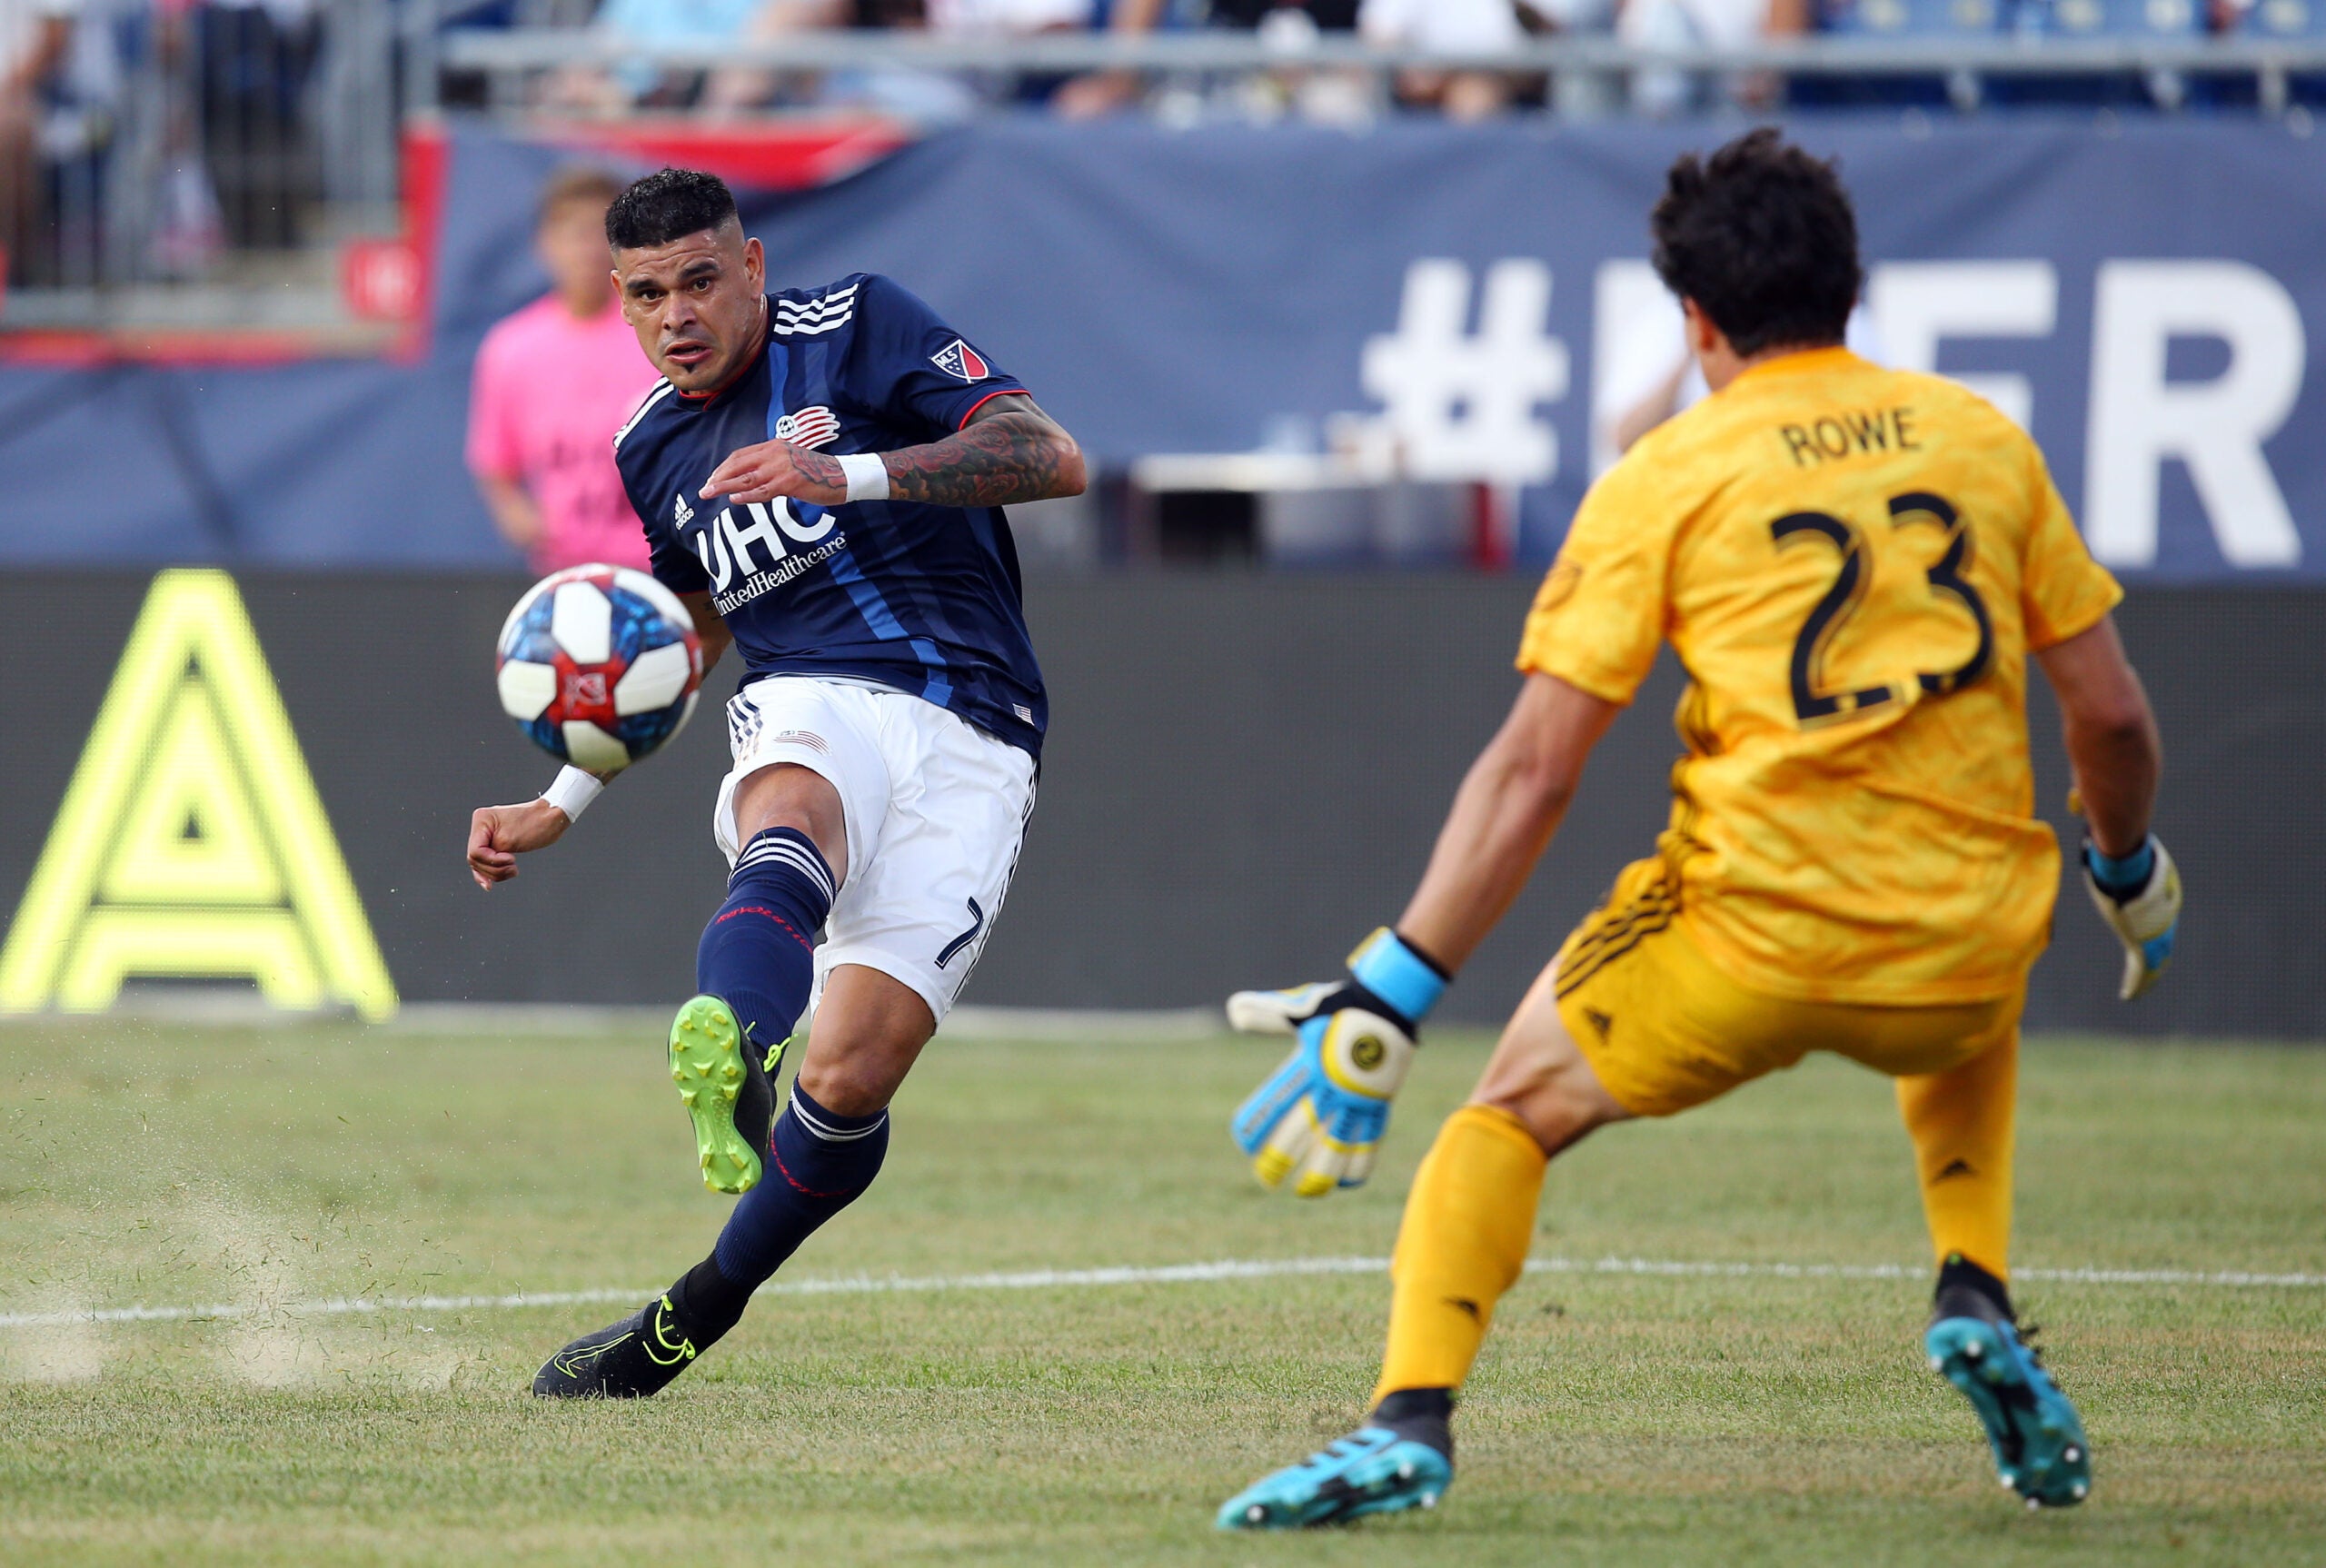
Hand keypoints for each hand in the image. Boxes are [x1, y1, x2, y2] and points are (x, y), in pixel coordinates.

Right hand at [467, 798, 571, 889]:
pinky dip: (493, 871)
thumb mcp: (509, 841)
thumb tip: (482, 868)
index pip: (475, 851)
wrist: (552, 817)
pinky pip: (487, 862)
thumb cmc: (535, 824)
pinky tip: (492, 883)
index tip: (511, 859)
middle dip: (495, 869)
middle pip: (476, 859)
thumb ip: (492, 854)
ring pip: (481, 863)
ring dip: (496, 873)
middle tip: (514, 869)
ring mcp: (487, 835)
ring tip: (514, 871)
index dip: (492, 860)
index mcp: (482, 820)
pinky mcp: (495, 843)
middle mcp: (481, 826)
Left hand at [700, 438, 846, 507]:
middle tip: (704, 489)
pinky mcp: (790, 482)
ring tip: (708, 493)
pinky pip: (763, 491)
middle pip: (738, 465)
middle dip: (718, 477)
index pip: (740, 455)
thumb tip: (750, 478)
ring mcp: (782, 468)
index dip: (723, 467)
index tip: (713, 479)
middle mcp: (775, 453)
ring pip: (746, 478)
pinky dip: (747, 495)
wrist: (842, 475)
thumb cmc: (817, 472)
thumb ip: (771, 465)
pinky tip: (734, 499)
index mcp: (774, 446)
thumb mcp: (791, 461)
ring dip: (724, 486)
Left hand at [1228, 978, 1419, 1195]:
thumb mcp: (1300, 1007)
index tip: (1245, 1145)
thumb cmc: (1340, 1004)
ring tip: (1307, 1191)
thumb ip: (1266, 1013)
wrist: (1391, 1001)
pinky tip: (1346, 1181)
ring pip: (1339, 1146)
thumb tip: (1233, 1011)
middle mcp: (1332, 1087)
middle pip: (1303, 1132)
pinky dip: (1359, 1165)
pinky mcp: (1380, 1105)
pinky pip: (1371, 1142)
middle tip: (1266, 1179)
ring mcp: (1358, 1099)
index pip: (1277, 1102)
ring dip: (1321, 1174)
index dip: (1259, 1125)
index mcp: (1309, 1064)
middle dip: (1282, 1159)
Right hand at [2082, 834, 2180, 999]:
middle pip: (2160, 944)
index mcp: (2162, 900)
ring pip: (2153, 963)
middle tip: (2150, 972)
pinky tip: (2128, 996)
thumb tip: (2082, 815)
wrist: (2129, 869)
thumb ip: (2104, 843)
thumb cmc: (2121, 859)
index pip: (2159, 918)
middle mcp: (2163, 920)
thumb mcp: (2113, 851)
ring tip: (2138, 991)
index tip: (2144, 932)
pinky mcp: (2142, 947)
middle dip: (2156, 959)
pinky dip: (2135, 985)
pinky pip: (2139, 972)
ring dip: (2146, 978)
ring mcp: (2154, 935)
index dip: (2153, 928)